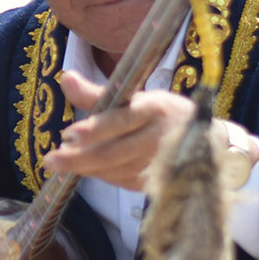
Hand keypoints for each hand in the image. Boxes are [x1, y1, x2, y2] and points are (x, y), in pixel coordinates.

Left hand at [41, 70, 195, 191]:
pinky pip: (120, 181)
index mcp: (153, 109)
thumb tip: (66, 77)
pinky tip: (85, 168)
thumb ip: (97, 93)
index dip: (94, 129)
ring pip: (114, 169)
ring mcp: (159, 164)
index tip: (68, 134)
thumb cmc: (160, 113)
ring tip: (61, 162)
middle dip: (78, 158)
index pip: (120, 120)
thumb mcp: (135, 96)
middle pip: (112, 152)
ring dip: (85, 167)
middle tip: (51, 159)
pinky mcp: (157, 182)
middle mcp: (157, 138)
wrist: (207, 141)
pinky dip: (100, 175)